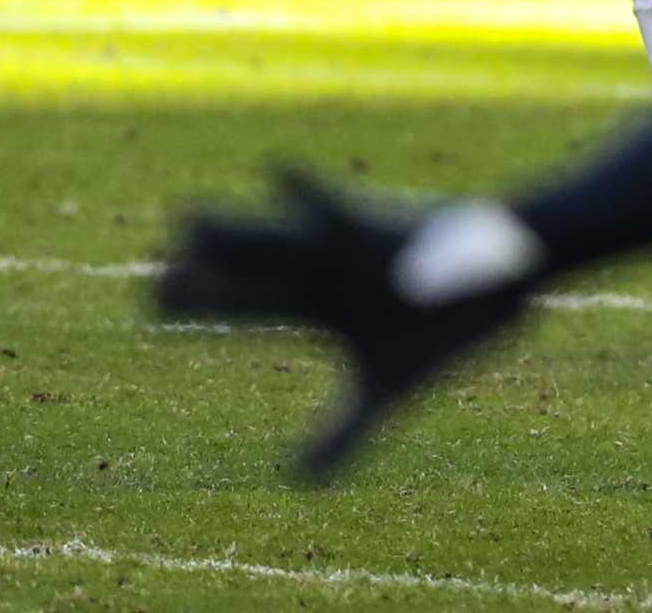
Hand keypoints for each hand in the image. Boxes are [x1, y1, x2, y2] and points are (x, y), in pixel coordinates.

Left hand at [157, 174, 529, 479]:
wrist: (500, 273)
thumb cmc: (442, 323)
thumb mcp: (389, 387)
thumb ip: (344, 430)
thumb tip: (298, 481)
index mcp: (319, 304)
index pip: (247, 306)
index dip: (203, 304)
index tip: (152, 302)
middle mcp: (321, 270)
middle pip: (250, 274)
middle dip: (205, 276)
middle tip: (151, 276)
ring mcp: (346, 248)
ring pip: (279, 240)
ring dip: (238, 234)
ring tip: (186, 220)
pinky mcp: (378, 228)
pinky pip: (337, 209)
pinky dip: (308, 194)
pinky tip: (277, 170)